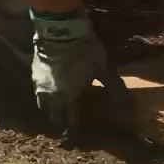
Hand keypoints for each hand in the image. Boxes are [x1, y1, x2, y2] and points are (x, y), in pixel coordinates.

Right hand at [31, 10, 128, 131]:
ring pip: (42, 103)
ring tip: (53, 111)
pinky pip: (37, 90)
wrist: (61, 31)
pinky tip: (45, 92)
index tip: (77, 132)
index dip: (74, 126)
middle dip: (59, 120)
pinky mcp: (34, 72)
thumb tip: (129, 103)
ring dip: (48, 109)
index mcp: (70, 97)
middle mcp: (53, 95)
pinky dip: (42, 95)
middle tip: (64, 125)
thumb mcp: (103, 69)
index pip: (71, 118)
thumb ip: (113, 86)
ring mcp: (41, 84)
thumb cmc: (84, 51)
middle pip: (53, 113)